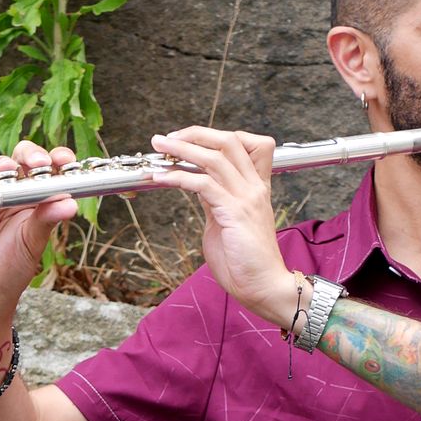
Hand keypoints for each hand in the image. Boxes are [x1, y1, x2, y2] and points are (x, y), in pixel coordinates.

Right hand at [0, 140, 78, 320]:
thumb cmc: (13, 268)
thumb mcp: (32, 243)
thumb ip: (46, 221)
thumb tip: (70, 203)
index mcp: (38, 201)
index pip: (51, 172)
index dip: (58, 161)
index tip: (65, 161)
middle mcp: (16, 193)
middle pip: (23, 160)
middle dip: (31, 154)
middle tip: (39, 162)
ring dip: (3, 163)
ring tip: (8, 170)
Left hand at [148, 126, 296, 325]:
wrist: (262, 287)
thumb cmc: (244, 262)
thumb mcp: (225, 221)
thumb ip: (214, 199)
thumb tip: (196, 182)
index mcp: (255, 188)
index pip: (246, 144)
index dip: (216, 137)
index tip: (187, 141)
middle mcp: (253, 188)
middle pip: (229, 141)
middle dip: (194, 134)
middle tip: (166, 139)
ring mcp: (246, 199)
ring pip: (214, 158)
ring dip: (182, 149)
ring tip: (159, 147)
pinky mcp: (234, 214)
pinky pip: (204, 185)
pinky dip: (178, 177)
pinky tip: (161, 178)